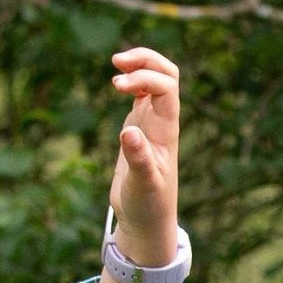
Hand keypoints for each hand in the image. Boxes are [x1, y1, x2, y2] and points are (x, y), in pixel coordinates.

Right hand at [107, 47, 180, 266]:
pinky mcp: (140, 129)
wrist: (147, 222)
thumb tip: (128, 133)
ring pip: (155, 81)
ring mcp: (151, 124)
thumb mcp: (142, 185)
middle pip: (167, 74)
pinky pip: (142, 95)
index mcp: (167, 132)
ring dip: (139, 67)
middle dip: (145, 60)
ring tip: (115, 67)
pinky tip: (117, 83)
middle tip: (117, 63)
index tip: (117, 86)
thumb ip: (138, 159)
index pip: (167, 88)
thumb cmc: (148, 206)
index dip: (146, 77)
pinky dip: (132, 81)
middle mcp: (162, 123)